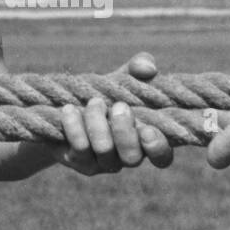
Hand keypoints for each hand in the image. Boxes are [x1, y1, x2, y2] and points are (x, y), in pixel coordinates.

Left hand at [53, 52, 173, 174]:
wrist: (66, 105)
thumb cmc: (107, 92)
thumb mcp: (124, 77)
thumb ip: (139, 67)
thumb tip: (148, 68)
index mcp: (146, 140)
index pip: (162, 157)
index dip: (158, 148)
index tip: (148, 129)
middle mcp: (127, 156)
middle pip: (132, 158)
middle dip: (124, 131)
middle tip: (119, 106)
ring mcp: (102, 162)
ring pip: (104, 151)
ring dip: (99, 124)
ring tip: (95, 102)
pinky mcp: (78, 161)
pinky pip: (78, 148)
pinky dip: (75, 126)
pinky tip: (69, 109)